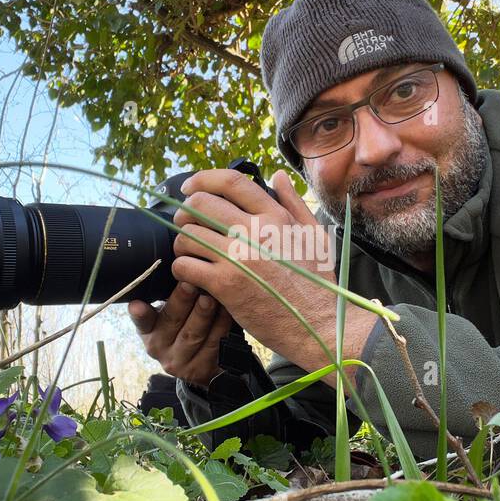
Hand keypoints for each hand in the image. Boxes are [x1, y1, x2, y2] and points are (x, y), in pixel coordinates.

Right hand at [128, 280, 233, 388]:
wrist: (200, 362)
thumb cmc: (184, 325)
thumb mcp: (169, 313)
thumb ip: (168, 296)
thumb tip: (178, 263)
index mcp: (148, 330)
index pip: (142, 321)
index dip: (140, 314)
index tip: (137, 305)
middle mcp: (159, 348)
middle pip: (172, 322)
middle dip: (182, 301)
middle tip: (191, 283)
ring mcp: (180, 362)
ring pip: (193, 335)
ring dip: (203, 314)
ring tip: (211, 297)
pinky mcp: (200, 369)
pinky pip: (213, 344)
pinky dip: (221, 325)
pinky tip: (227, 311)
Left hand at [169, 169, 378, 382]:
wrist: (317, 325)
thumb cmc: (318, 283)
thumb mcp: (315, 235)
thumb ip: (293, 203)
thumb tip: (277, 175)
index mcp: (275, 216)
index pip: (231, 182)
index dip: (203, 179)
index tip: (190, 187)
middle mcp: (255, 231)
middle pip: (201, 205)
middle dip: (185, 213)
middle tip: (185, 224)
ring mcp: (238, 257)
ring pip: (188, 235)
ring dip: (182, 243)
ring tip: (190, 252)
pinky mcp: (225, 285)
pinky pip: (185, 265)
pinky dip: (182, 269)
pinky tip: (192, 275)